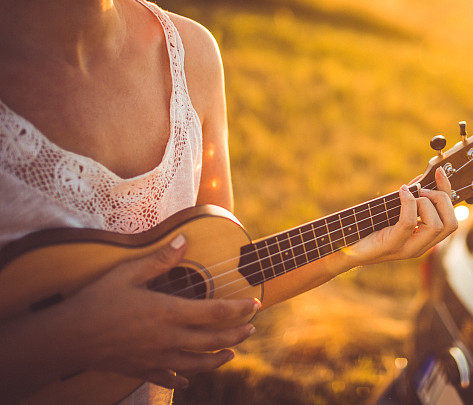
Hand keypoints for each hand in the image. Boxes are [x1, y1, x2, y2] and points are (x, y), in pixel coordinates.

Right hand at [63, 235, 259, 388]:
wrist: (68, 337)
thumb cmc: (97, 300)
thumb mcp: (128, 272)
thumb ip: (160, 258)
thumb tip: (184, 239)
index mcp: (169, 312)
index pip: (216, 312)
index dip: (240, 308)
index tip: (256, 303)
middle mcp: (168, 338)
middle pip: (213, 340)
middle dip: (237, 334)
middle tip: (252, 328)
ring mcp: (156, 357)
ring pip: (197, 364)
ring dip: (218, 358)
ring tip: (231, 353)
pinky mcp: (142, 369)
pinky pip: (169, 378)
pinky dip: (183, 379)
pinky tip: (189, 379)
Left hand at [345, 167, 458, 265]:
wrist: (345, 248)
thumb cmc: (369, 227)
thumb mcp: (394, 209)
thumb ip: (411, 198)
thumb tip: (423, 178)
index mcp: (425, 239)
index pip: (451, 220)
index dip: (449, 193)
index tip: (440, 172)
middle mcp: (421, 247)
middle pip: (451, 223)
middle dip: (440, 199)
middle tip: (421, 190)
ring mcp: (408, 249)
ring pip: (435, 225)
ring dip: (425, 202)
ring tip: (409, 195)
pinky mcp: (392, 245)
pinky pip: (409, 223)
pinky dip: (408, 203)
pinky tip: (401, 192)